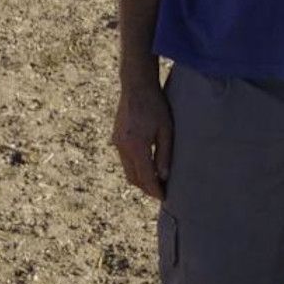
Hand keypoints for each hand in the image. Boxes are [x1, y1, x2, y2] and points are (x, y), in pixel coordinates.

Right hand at [113, 77, 172, 199]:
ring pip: (127, 170)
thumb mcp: (166, 129)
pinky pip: (124, 160)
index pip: (145, 177)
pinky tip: (146, 166)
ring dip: (140, 179)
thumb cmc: (156, 105)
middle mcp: (123, 147)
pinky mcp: (116, 138)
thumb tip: (164, 176)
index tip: (164, 198)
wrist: (136, 86)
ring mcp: (117, 143)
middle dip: (146, 188)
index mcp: (136, 146)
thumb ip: (164, 154)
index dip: (155, 190)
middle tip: (161, 192)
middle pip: (133, 178)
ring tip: (155, 182)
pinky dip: (134, 167)